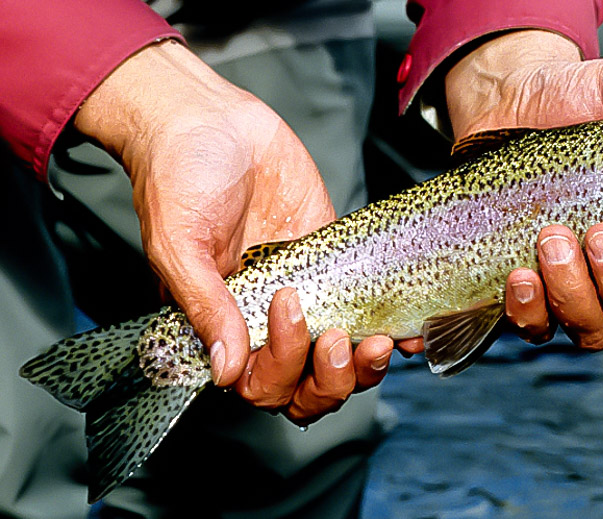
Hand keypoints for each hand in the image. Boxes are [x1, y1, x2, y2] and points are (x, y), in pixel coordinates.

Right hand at [73, 40, 389, 422]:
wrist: (211, 119)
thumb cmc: (177, 177)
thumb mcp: (178, 243)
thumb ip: (204, 305)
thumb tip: (226, 369)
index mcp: (225, 324)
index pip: (260, 384)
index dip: (281, 372)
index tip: (290, 314)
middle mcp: (268, 319)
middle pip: (306, 387)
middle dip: (330, 379)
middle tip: (340, 339)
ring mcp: (309, 293)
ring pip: (342, 361)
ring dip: (365, 368)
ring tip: (381, 343)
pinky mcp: (339, 262)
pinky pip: (370, 309)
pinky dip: (395, 330)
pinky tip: (413, 332)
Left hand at [445, 31, 602, 348]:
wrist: (513, 101)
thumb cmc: (582, 98)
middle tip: (600, 234)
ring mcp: (582, 290)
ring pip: (593, 331)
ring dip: (574, 297)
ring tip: (551, 238)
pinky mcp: (534, 292)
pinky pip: (536, 327)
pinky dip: (530, 310)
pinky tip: (519, 275)